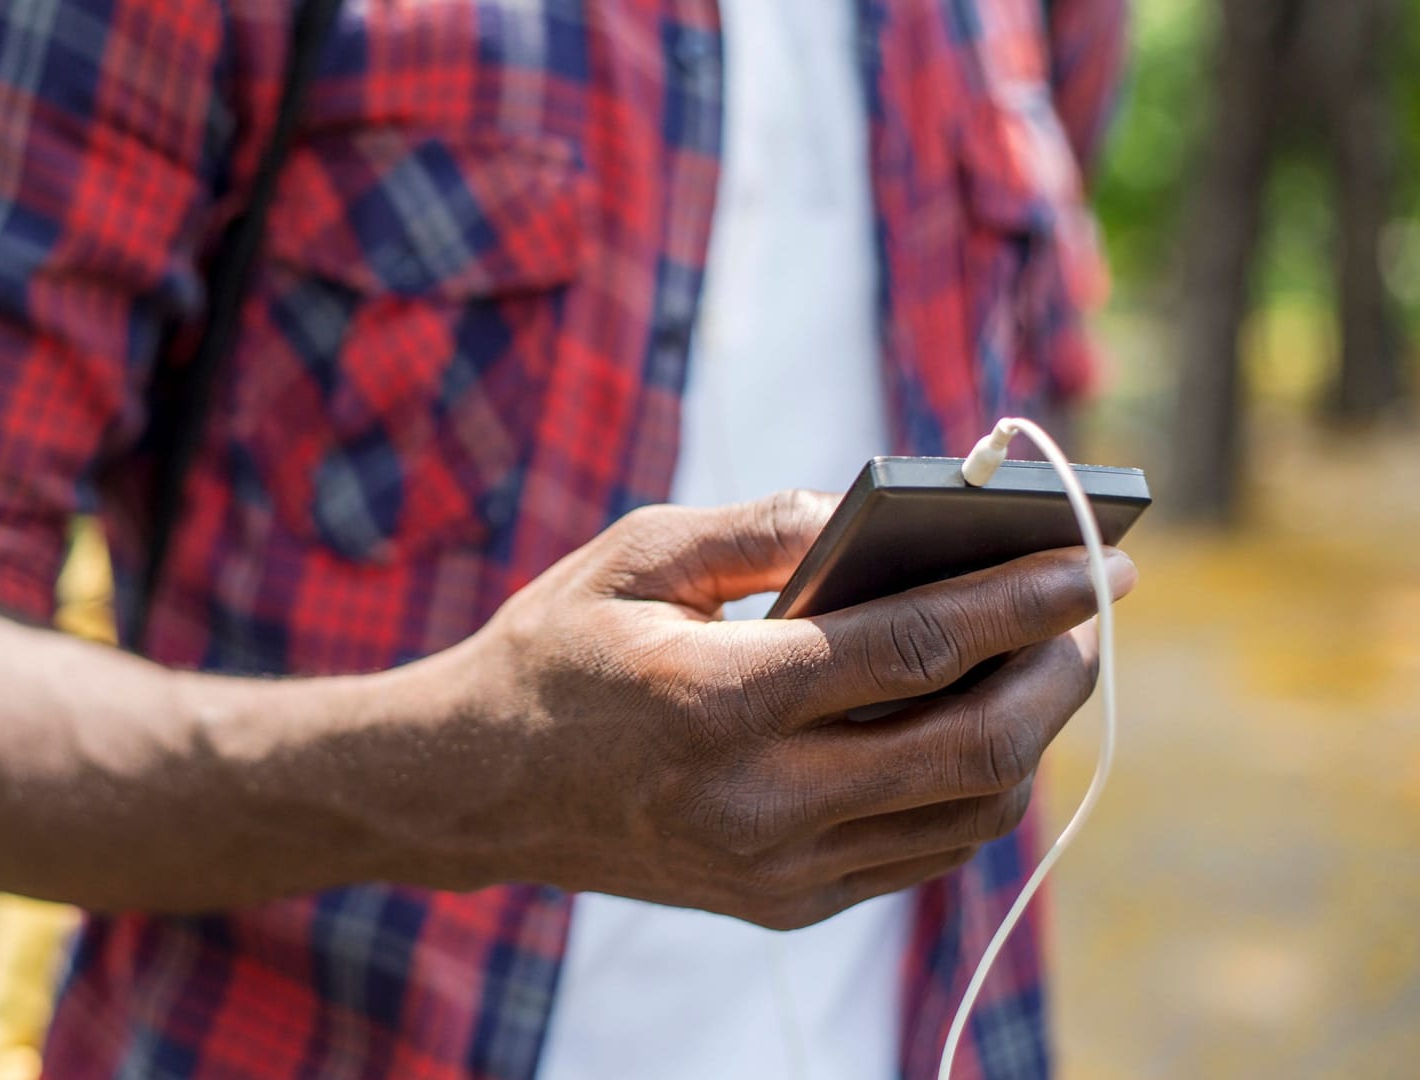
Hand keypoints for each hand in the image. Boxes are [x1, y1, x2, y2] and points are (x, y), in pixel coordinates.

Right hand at [463, 492, 1134, 929]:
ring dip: (1028, 735)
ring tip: (1037, 664)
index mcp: (717, 696)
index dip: (1023, 598)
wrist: (479, 789)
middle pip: (971, 745)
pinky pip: (922, 853)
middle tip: (1088, 612)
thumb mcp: (636, 554)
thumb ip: (761, 527)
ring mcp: (775, 866)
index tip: (1094, 559)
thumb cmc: (557, 651)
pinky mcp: (783, 903)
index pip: (918, 647)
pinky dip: (971, 788)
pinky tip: (969, 726)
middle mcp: (758, 800)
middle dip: (1057, 671)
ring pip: (966, 813)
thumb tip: (874, 511)